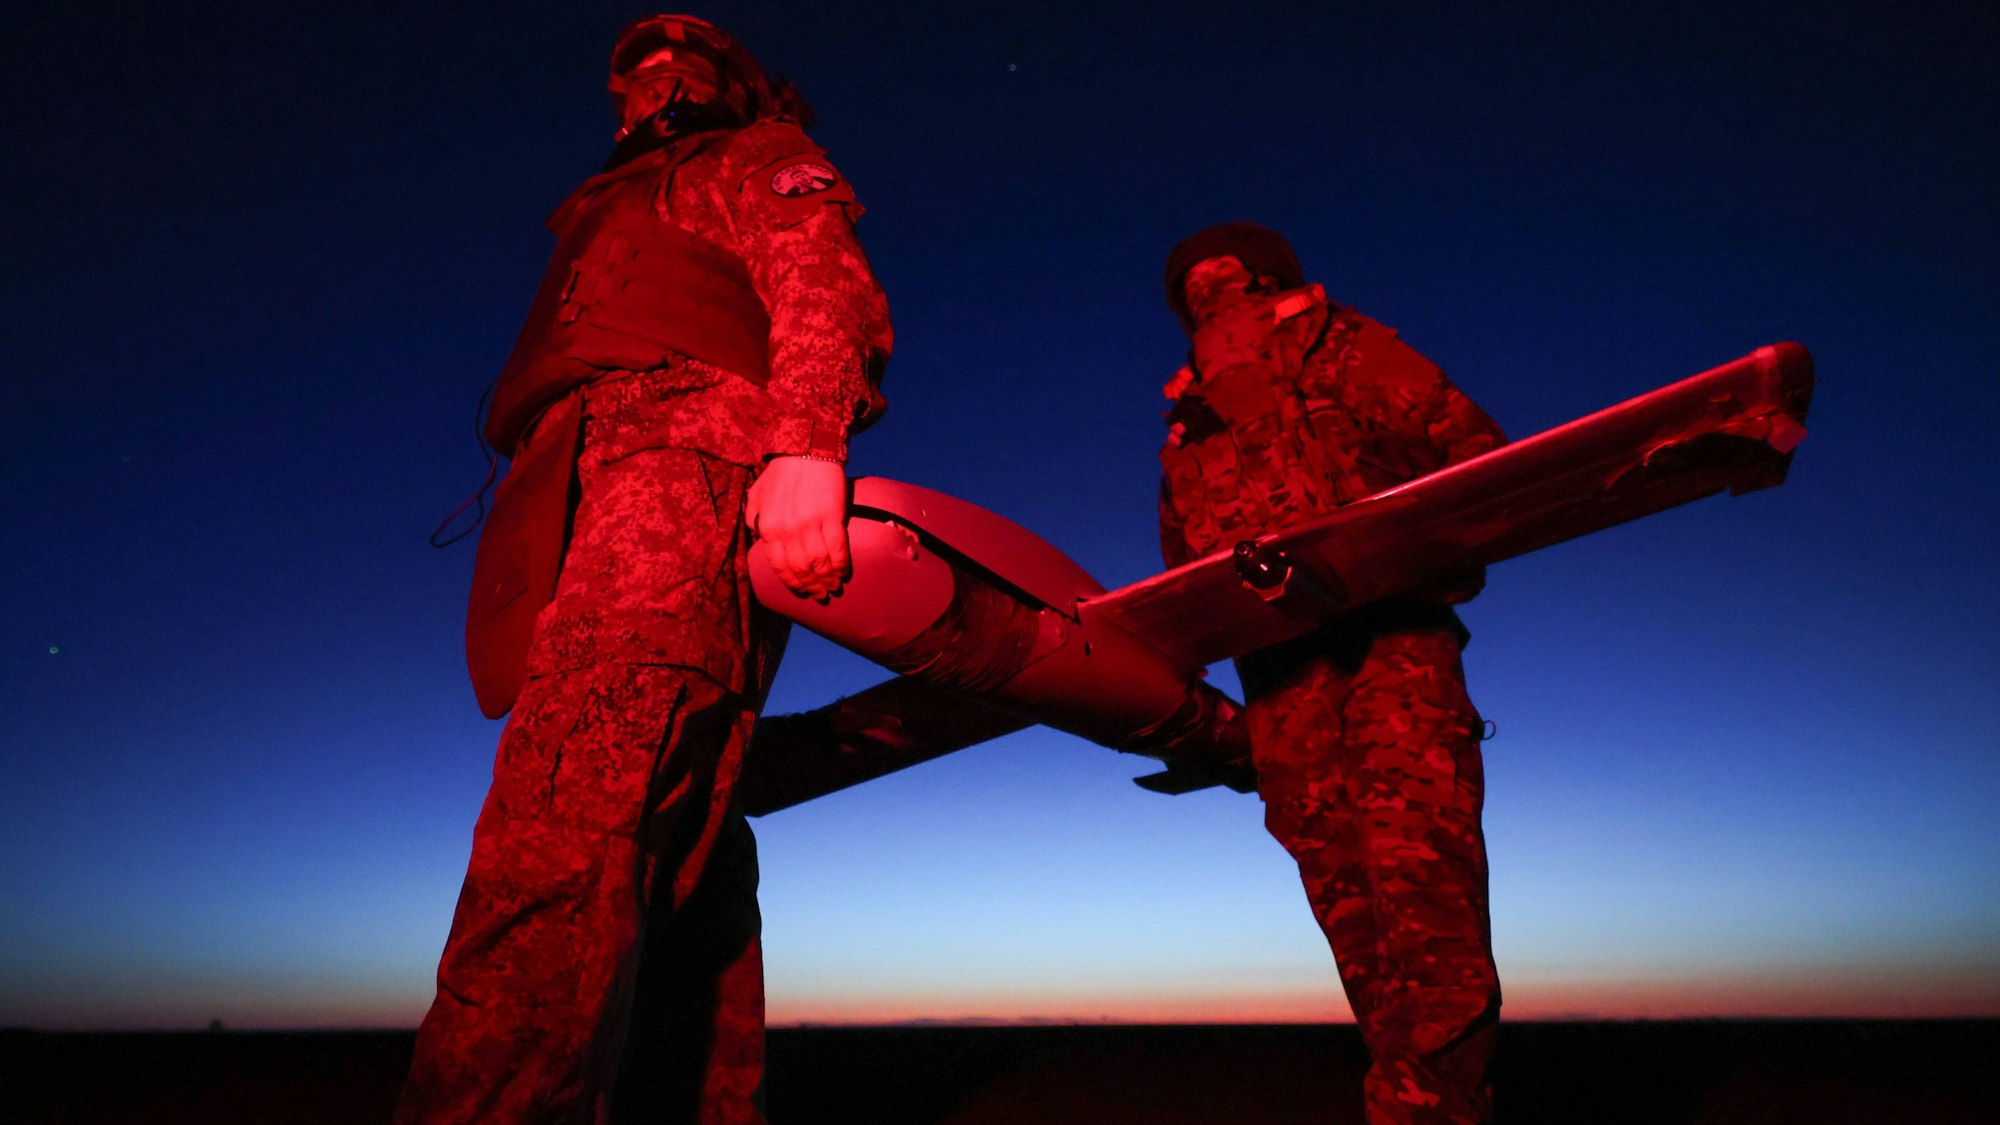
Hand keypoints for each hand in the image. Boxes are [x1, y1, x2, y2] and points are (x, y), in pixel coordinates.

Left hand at [746, 456, 850, 597]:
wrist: (805, 449)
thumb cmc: (780, 472)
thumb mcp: (756, 495)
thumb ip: (754, 518)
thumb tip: (758, 537)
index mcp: (769, 528)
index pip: (780, 566)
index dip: (792, 583)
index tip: (802, 591)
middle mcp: (788, 531)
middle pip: (801, 569)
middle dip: (812, 586)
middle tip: (821, 594)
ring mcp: (811, 524)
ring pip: (820, 563)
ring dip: (828, 579)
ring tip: (834, 586)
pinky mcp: (832, 516)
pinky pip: (838, 548)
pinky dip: (841, 563)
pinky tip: (843, 571)